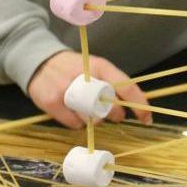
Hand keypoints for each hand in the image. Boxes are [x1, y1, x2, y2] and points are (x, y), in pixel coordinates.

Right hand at [28, 51, 151, 128]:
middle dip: (116, 114)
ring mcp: (66, 91)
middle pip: (110, 107)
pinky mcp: (51, 103)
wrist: (39, 62)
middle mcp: (84, 78)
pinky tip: (75, 113)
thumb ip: (111, 82)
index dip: (140, 105)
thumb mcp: (95, 67)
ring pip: (92, 119)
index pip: (126, 87)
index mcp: (100, 66)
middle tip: (115, 114)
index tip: (147, 118)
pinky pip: (75, 125)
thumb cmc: (74, 67)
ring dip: (96, 120)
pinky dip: (79, 123)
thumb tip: (132, 105)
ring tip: (89, 110)